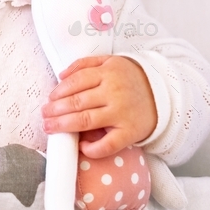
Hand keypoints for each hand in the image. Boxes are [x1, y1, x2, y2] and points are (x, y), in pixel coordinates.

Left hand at [41, 55, 157, 157]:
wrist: (164, 95)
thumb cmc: (131, 79)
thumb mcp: (110, 62)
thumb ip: (85, 64)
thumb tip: (61, 75)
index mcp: (108, 73)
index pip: (76, 82)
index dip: (59, 92)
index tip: (50, 99)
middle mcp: (114, 92)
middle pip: (77, 102)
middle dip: (55, 110)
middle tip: (45, 115)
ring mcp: (121, 113)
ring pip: (85, 121)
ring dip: (63, 125)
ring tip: (51, 127)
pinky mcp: (129, 132)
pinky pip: (108, 144)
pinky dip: (92, 148)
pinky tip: (81, 146)